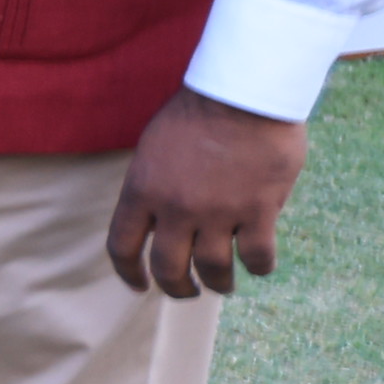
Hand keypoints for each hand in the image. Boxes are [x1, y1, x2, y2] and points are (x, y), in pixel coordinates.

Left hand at [109, 90, 307, 297]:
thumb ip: (153, 185)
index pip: (122, 246)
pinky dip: (260, 267)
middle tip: (188, 291)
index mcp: (142, 190)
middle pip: (168, 268)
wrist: (243, 91)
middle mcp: (175, 208)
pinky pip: (257, 256)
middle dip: (177, 288)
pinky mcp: (258, 209)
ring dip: (220, 283)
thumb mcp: (154, 146)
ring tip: (224, 285)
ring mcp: (218, 212)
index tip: (139, 286)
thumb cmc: (199, 110)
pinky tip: (260, 266)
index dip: (129, 273)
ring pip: (214, 269)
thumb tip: (158, 217)